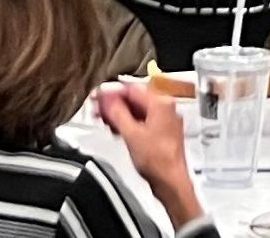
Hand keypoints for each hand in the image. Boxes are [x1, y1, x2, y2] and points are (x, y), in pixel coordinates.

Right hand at [99, 83, 202, 226]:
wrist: (171, 181)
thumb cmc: (159, 161)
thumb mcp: (131, 134)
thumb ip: (117, 114)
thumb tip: (108, 101)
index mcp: (161, 104)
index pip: (133, 89)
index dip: (113, 92)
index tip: (99, 96)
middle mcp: (166, 109)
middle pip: (136, 99)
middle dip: (115, 104)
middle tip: (98, 108)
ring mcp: (166, 122)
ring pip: (138, 111)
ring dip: (120, 114)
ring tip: (104, 118)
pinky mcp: (162, 134)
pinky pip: (143, 122)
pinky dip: (129, 123)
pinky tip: (117, 129)